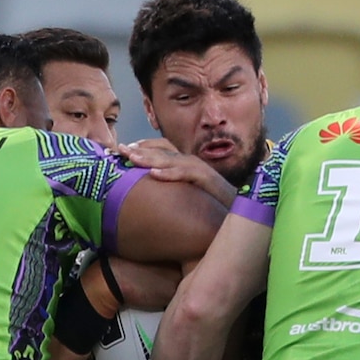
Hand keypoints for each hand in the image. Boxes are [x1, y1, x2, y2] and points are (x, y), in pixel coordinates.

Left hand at [119, 140, 235, 206]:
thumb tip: (151, 193)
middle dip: (140, 149)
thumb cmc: (212, 206)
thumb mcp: (187, 195)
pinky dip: (170, 173)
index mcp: (185, 164)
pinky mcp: (207, 180)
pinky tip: (154, 174)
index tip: (123, 151)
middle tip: (119, 150)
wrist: (240, 211)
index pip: (162, 149)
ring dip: (150, 158)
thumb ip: (172, 191)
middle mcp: (191, 163)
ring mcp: (200, 170)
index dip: (142, 147)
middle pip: (163, 151)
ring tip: (131, 158)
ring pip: (172, 159)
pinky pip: (186, 174)